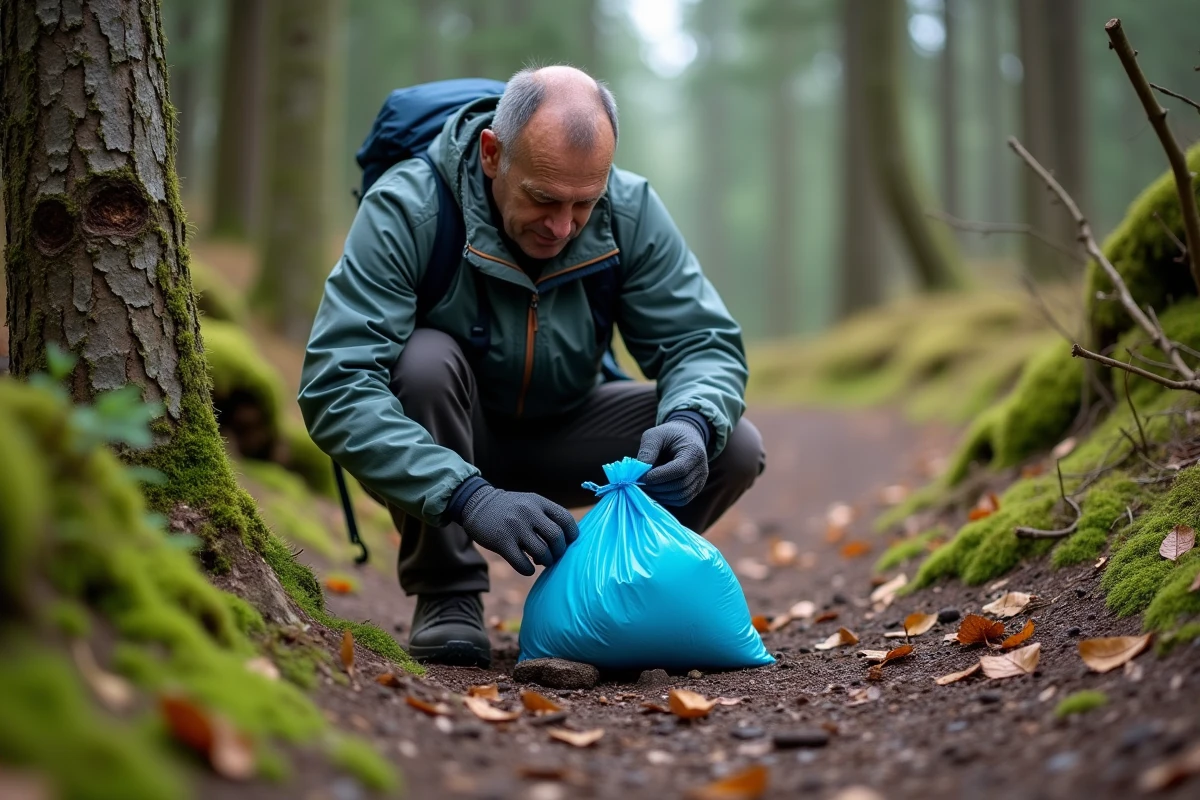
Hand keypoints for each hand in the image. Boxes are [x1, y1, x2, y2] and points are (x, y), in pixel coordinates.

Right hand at [460, 486, 578, 575]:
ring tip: (541, 560)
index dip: (572, 535)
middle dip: (559, 551)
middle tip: (553, 555)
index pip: (566, 519)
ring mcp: (515, 526)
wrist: (477, 504)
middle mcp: (528, 512)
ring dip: (545, 561)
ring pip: (542, 552)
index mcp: (538, 502)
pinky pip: (522, 563)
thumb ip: (547, 516)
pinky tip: (527, 567)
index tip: (567, 543)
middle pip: (556, 538)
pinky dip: (528, 570)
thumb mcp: (529, 502)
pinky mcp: (501, 541)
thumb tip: (567, 542)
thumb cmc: (509, 509)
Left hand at [636, 419, 708, 505]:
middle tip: (638, 484)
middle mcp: (701, 469)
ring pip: (681, 496)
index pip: (679, 469)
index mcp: (694, 451)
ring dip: (660, 495)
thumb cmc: (668, 435)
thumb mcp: (655, 435)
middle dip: (657, 487)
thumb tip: (639, 471)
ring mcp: (700, 481)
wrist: (685, 437)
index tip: (640, 477)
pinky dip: (666, 499)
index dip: (659, 476)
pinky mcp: (695, 489)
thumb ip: (647, 450)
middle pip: (680, 485)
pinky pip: (681, 500)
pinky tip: (654, 491)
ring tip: (644, 488)